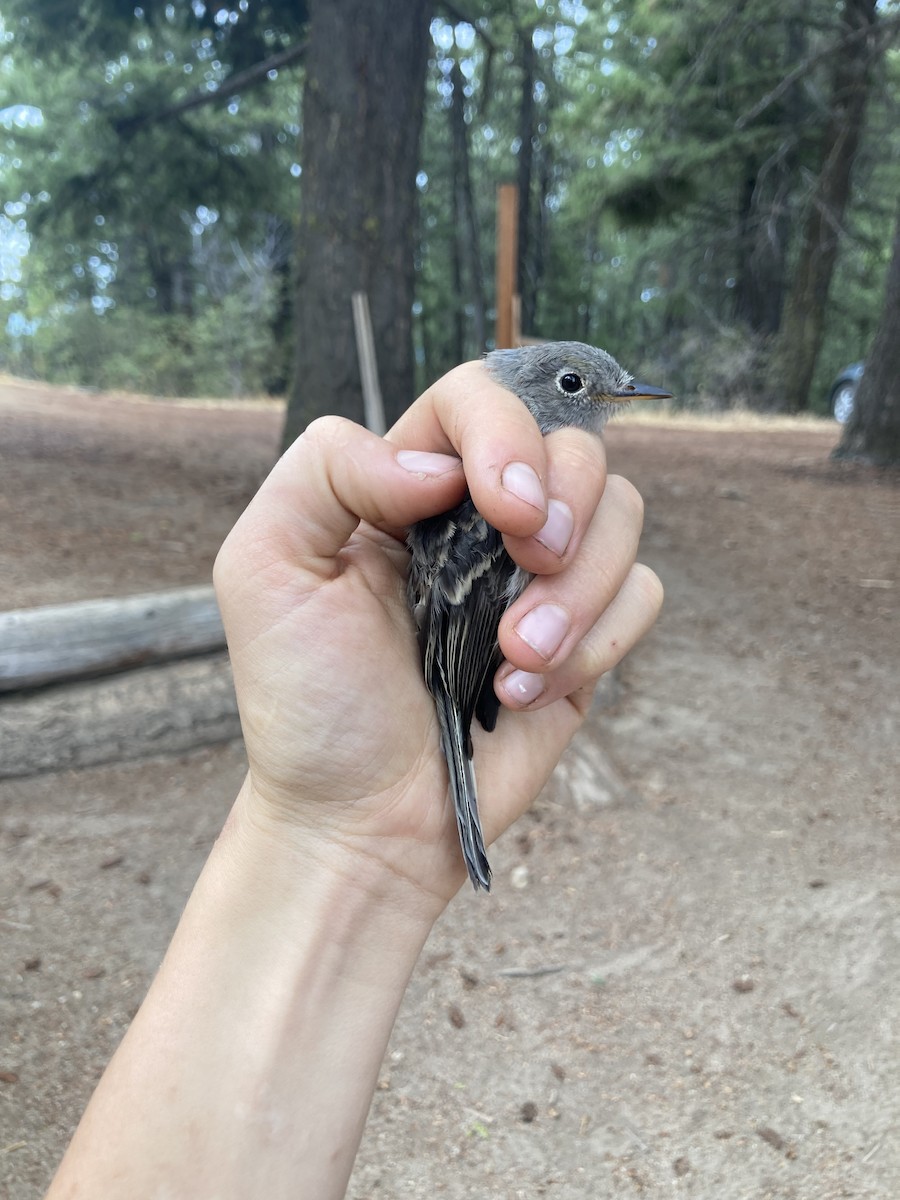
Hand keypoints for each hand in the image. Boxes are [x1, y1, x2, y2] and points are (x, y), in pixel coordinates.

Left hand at [213, 361, 661, 906]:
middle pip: (573, 447)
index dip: (506, 432)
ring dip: (580, 590)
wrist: (360, 821)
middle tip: (522, 571)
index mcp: (404, 486)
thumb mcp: (265, 569)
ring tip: (514, 659)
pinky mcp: (583, 639)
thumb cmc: (307, 703)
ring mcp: (535, 579)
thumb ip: (326, 471)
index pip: (478, 398)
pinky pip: (642, 592)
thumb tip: (442, 467)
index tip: (502, 509)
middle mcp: (478, 521)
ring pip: (621, 514)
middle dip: (563, 510)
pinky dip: (600, 641)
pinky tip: (526, 693)